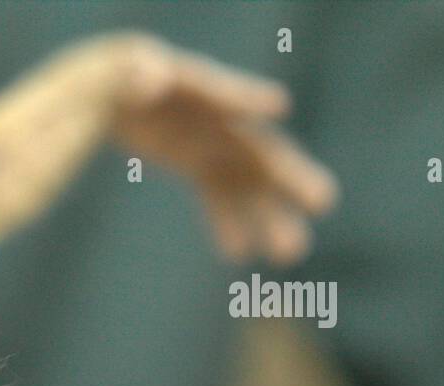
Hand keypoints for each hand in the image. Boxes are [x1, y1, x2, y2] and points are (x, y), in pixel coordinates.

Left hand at [109, 35, 338, 263]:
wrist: (120, 91)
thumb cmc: (125, 76)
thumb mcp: (126, 72)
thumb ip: (140, 74)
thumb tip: (154, 81)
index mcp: (201, 91)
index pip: (226, 95)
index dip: (249, 99)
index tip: (278, 105)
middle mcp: (220, 119)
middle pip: (257, 149)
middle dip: (289, 176)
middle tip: (323, 201)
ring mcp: (213, 143)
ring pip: (246, 183)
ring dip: (267, 217)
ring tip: (288, 254)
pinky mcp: (199, 162)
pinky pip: (219, 196)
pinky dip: (228, 224)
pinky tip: (238, 255)